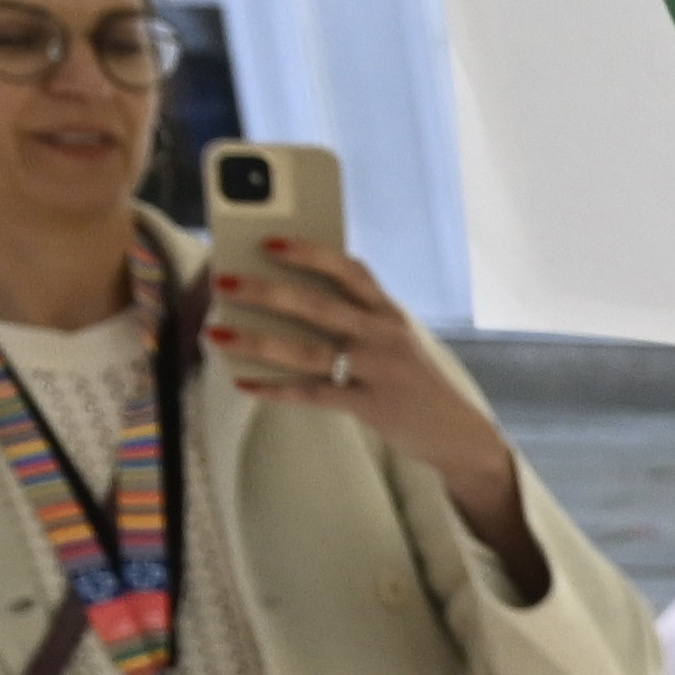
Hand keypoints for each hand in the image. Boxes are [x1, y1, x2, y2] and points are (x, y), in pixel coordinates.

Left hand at [199, 234, 527, 544]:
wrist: (457, 433)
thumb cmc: (411, 380)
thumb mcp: (393, 340)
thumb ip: (355, 318)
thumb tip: (283, 299)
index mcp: (389, 312)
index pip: (350, 270)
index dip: (310, 253)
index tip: (269, 241)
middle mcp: (385, 336)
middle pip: (319, 306)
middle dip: (267, 291)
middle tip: (225, 281)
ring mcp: (379, 371)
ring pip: (309, 351)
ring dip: (257, 341)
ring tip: (217, 332)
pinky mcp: (372, 406)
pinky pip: (313, 394)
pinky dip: (275, 389)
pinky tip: (244, 383)